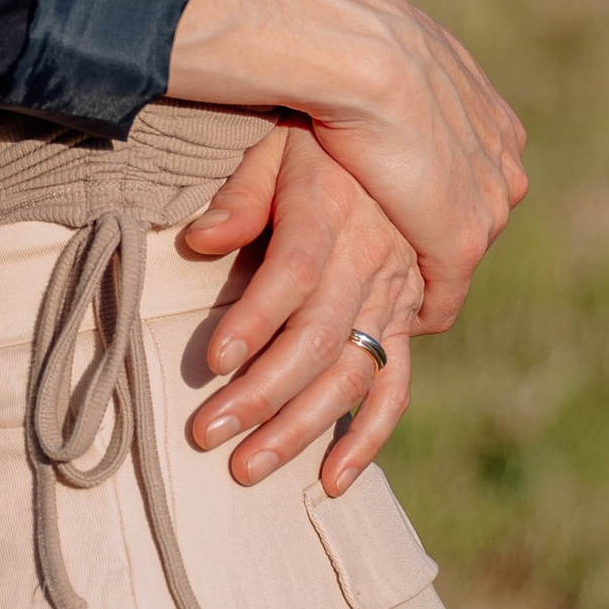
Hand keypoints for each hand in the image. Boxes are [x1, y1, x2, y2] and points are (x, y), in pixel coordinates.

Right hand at [162, 0, 525, 329]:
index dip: (435, 192)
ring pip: (463, 251)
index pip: (473, 170)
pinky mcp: (462, 240)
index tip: (400, 208)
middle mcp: (503, 157)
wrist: (361, 57)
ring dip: (430, 269)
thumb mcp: (368, 76)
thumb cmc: (349, 53)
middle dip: (439, 232)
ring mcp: (490, 199)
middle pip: (477, 212)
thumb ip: (385, 96)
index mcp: (490, 112)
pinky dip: (424, 306)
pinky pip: (448, 292)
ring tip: (386, 286)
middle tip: (391, 249)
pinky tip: (394, 314)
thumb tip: (381, 101)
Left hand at [175, 125, 421, 494]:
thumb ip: (242, 195)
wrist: (404, 128)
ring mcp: (395, 295)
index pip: (293, 274)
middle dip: (262, 394)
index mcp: (333, 210)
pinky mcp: (408, 320)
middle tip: (207, 434)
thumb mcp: (279, 144)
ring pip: (351, 373)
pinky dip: (368, 438)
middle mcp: (370, 258)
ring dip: (300, 427)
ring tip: (247, 469)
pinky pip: (394, 387)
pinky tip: (333, 480)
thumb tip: (199, 239)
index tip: (212, 360)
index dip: (256, 319)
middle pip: (318, 337)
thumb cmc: (318, 140)